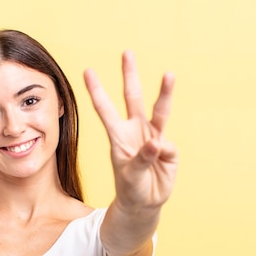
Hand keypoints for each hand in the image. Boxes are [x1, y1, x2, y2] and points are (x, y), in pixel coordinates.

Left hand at [84, 50, 177, 212]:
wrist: (144, 203)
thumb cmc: (130, 188)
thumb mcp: (129, 176)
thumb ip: (141, 159)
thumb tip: (157, 142)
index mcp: (118, 135)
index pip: (105, 109)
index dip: (97, 91)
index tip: (87, 71)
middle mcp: (135, 130)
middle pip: (133, 97)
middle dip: (130, 75)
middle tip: (127, 52)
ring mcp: (153, 137)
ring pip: (159, 110)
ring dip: (164, 92)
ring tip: (169, 74)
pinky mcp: (168, 149)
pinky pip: (169, 147)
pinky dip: (165, 155)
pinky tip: (159, 167)